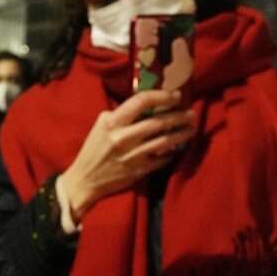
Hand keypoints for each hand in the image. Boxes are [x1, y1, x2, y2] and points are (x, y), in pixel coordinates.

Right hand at [58, 89, 196, 219]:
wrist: (85, 179)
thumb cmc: (94, 149)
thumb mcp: (101, 126)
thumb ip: (122, 115)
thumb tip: (148, 105)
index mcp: (112, 122)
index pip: (141, 101)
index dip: (162, 96)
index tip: (176, 96)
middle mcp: (123, 138)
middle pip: (158, 122)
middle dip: (179, 116)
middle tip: (191, 113)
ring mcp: (132, 155)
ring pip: (164, 142)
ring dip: (181, 134)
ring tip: (191, 129)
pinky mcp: (138, 171)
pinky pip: (161, 160)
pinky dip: (172, 154)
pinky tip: (178, 149)